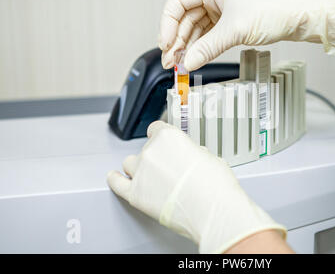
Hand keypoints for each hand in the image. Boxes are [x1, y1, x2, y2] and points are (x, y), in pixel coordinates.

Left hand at [107, 121, 285, 252]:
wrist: (211, 209)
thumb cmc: (215, 185)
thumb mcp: (209, 157)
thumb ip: (193, 153)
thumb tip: (191, 157)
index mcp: (169, 137)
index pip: (156, 129)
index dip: (161, 139)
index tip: (164, 145)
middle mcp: (150, 150)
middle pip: (145, 149)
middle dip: (155, 158)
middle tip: (169, 171)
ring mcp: (140, 172)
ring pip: (130, 164)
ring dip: (139, 169)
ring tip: (151, 180)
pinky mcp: (134, 194)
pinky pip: (117, 183)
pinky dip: (116, 180)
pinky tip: (116, 178)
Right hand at [158, 0, 334, 70]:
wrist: (301, 17)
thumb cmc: (276, 9)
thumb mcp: (235, 30)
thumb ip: (208, 48)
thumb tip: (188, 62)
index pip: (178, 2)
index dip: (167, 24)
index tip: (165, 45)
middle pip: (185, 17)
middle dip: (177, 40)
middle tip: (171, 61)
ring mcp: (223, 9)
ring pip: (196, 28)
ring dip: (188, 47)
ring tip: (181, 64)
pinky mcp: (231, 22)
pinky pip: (209, 35)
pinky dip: (202, 47)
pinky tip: (195, 58)